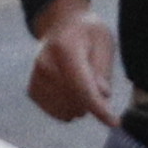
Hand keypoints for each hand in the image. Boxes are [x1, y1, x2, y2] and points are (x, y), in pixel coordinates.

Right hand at [24, 0, 118, 126]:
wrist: (61, 25)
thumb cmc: (87, 33)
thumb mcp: (104, 41)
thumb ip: (103, 69)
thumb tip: (101, 95)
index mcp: (65, 48)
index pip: (82, 86)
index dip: (99, 108)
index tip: (115, 123)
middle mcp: (45, 63)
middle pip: (76, 102)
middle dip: (93, 100)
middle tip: (96, 79)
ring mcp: (36, 78)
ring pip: (67, 111)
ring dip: (81, 104)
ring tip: (83, 81)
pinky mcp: (33, 90)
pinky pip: (58, 112)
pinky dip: (70, 107)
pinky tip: (72, 90)